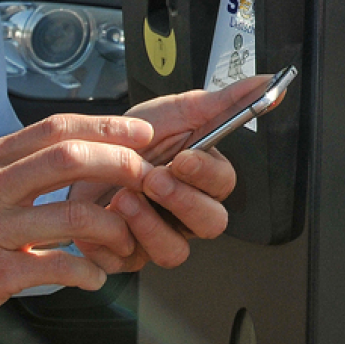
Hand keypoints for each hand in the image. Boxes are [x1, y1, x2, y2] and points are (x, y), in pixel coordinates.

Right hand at [0, 114, 161, 343]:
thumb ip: (10, 168)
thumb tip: (66, 153)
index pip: (55, 128)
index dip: (106, 127)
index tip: (141, 135)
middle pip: (69, 158)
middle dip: (120, 164)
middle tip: (146, 178)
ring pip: (72, 215)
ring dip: (113, 226)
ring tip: (125, 240)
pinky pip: (56, 266)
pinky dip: (87, 272)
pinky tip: (95, 277)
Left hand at [65, 82, 263, 274]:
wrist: (76, 158)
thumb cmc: (128, 137)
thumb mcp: (174, 111)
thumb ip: (225, 100)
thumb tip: (268, 82)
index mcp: (202, 178)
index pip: (223, 183)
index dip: (206, 174)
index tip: (184, 158)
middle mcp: (185, 211)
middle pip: (211, 223)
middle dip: (182, 201)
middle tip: (154, 178)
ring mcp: (159, 235)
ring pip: (176, 250)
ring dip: (151, 224)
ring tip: (125, 198)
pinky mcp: (130, 254)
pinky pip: (133, 261)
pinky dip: (121, 240)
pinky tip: (109, 217)